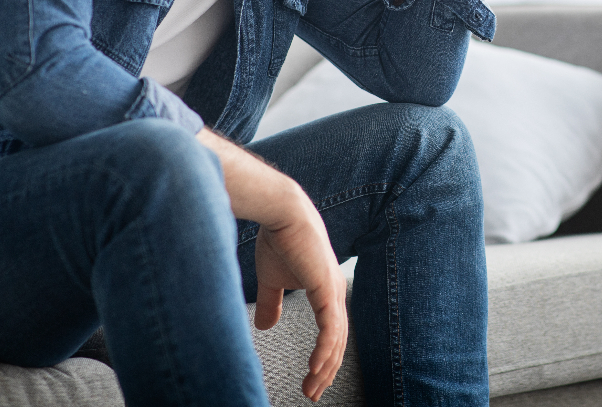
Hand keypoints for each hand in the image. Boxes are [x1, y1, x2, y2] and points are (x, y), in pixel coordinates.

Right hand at [252, 182, 347, 401]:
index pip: (331, 333)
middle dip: (325, 371)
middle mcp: (334, 293)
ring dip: (324, 366)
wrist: (281, 212)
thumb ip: (271, 303)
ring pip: (336, 339)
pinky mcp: (326, 287)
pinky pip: (330, 327)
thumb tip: (264, 326)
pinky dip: (325, 349)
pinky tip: (316, 367)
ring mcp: (333, 290)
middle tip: (313, 393)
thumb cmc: (279, 240)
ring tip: (313, 387)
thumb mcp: (272, 280)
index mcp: (326, 291)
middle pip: (337, 342)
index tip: (311, 381)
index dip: (323, 359)